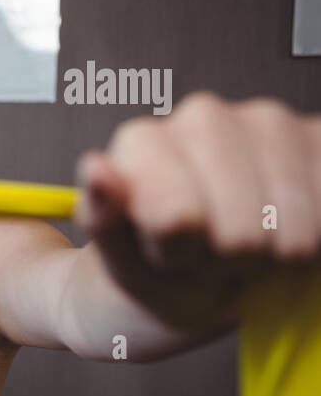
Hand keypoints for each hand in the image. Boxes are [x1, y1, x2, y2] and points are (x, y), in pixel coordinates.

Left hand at [74, 92, 320, 326]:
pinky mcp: (320, 140)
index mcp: (142, 141)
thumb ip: (104, 217)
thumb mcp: (118, 264)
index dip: (176, 253)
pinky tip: (283, 229)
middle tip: (206, 254)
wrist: (193, 278)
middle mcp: (203, 116)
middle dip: (224, 258)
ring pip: (294, 232)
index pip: (178, 218)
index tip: (165, 252)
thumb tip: (97, 169)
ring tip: (240, 245)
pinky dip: (314, 240)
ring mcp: (268, 122)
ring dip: (271, 255)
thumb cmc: (151, 270)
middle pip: (241, 232)